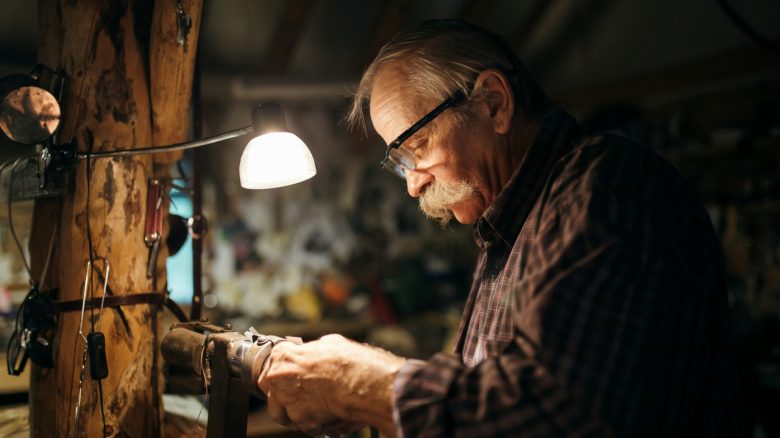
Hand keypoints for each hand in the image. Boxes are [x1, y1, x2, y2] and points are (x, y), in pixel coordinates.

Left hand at [258, 334, 404, 435]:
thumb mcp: (329, 344)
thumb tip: (317, 351)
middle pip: (270, 390)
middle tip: (299, 398)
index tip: (289, 380)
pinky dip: (315, 425)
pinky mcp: (298, 417)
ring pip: (281, 413)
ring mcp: (286, 398)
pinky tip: (327, 417)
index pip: (272, 365)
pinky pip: (303, 425)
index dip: (283, 374)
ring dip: (296, 414)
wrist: (357, 380)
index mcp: (282, 355)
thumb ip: (314, 351)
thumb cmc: (346, 360)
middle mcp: (278, 376)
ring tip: (314, 411)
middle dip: (282, 396)